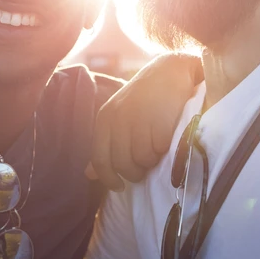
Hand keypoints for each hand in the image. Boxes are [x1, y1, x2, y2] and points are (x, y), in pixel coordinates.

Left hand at [87, 53, 201, 190]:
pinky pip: (159, 151)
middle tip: (145, 168)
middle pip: (122, 164)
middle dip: (134, 173)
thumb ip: (106, 144)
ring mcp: (138, 120)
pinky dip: (163, 152)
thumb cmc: (145, 97)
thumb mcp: (119, 117)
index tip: (120, 187)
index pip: (100, 159)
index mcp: (105, 119)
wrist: (170, 72)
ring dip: (151, 162)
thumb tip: (90, 174)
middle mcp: (118, 119)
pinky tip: (166, 141)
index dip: (108, 178)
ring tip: (157, 150)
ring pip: (141, 160)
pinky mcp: (158, 121)